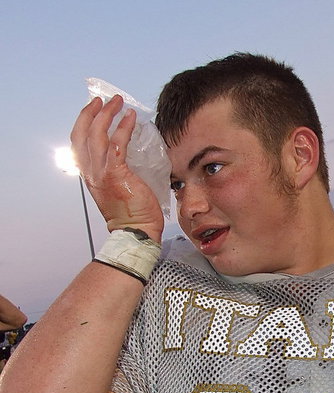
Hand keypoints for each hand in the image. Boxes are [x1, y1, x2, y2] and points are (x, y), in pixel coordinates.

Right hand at [71, 95, 163, 241]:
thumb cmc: (132, 214)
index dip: (84, 123)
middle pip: (81, 133)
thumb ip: (115, 170)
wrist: (137, 231)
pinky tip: (130, 118)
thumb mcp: (117, 187)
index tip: (93, 110)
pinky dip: (123, 127)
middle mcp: (91, 173)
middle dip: (91, 112)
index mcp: (90, 176)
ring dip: (106, 114)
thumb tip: (127, 154)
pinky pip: (116, 144)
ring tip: (117, 103)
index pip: (78, 143)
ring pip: (96, 134)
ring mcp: (101, 173)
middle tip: (103, 100)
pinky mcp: (116, 174)